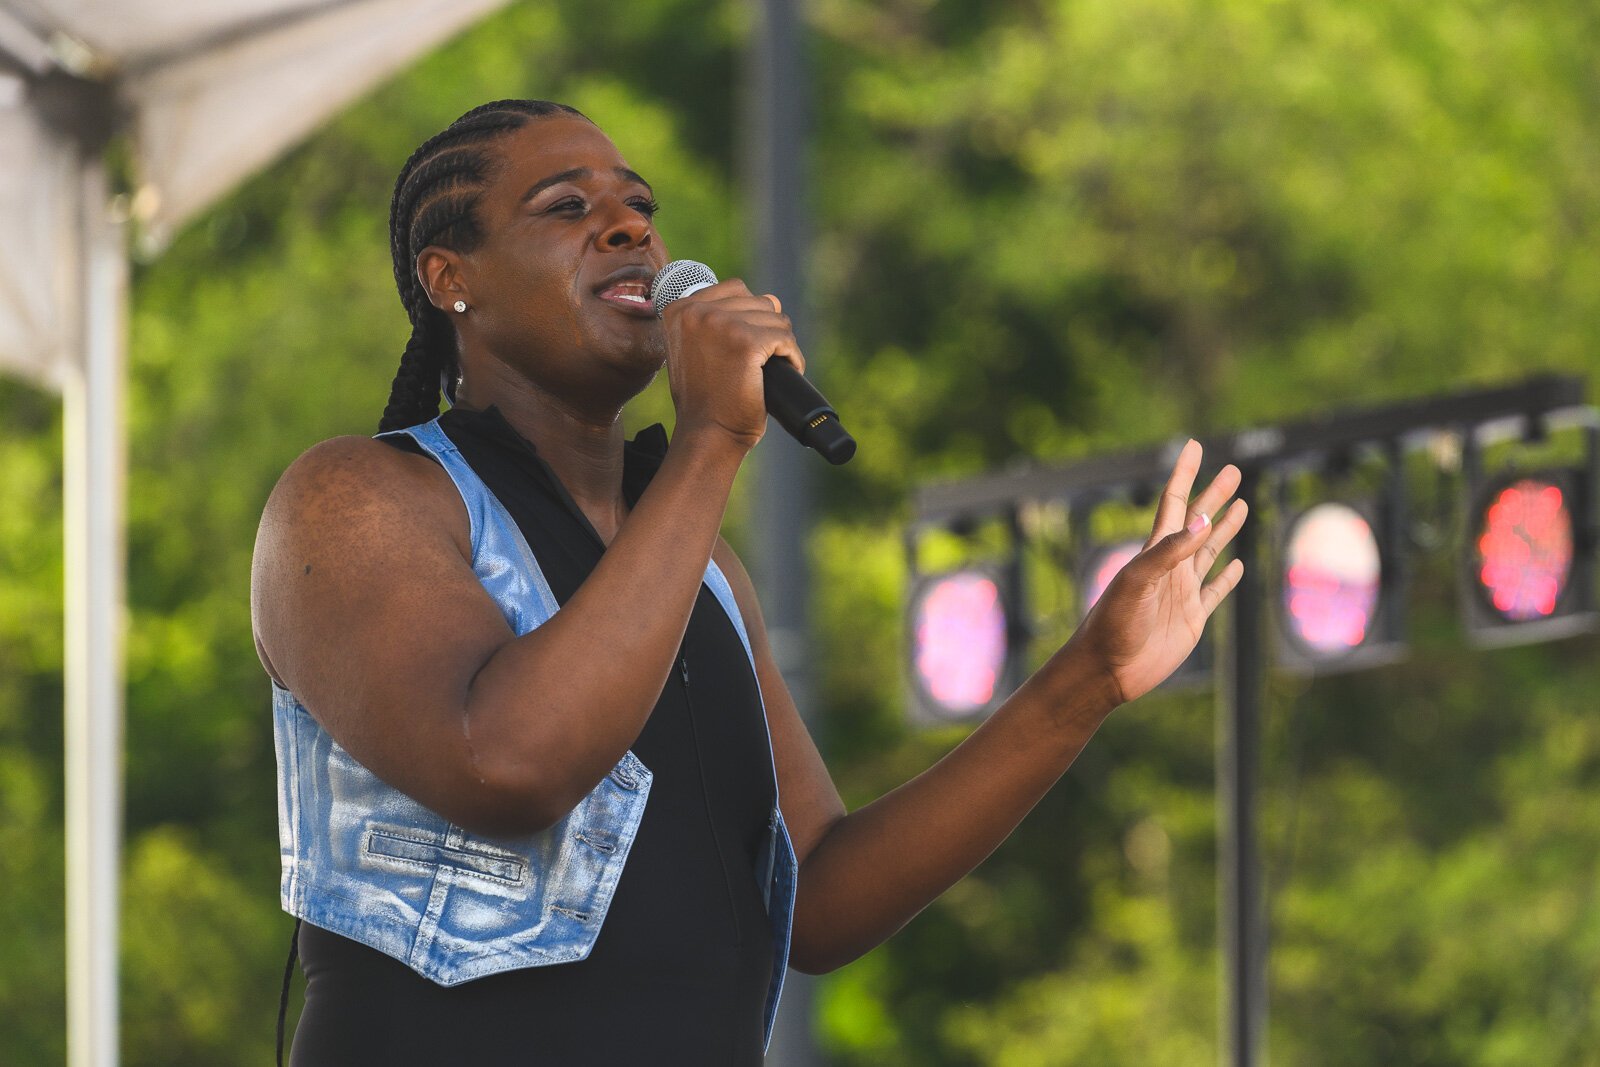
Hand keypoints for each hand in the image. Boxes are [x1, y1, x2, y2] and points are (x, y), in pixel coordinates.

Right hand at [658, 279, 803, 452]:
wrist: (708, 434)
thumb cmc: (707, 398)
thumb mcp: (698, 349)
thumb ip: (721, 319)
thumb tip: (773, 299)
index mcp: (680, 309)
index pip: (736, 288)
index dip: (750, 317)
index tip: (744, 348)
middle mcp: (696, 311)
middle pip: (759, 302)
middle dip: (767, 332)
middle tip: (756, 365)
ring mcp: (721, 324)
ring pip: (776, 319)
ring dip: (780, 345)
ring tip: (766, 371)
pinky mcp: (746, 342)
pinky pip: (785, 339)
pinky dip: (792, 358)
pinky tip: (783, 373)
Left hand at [1073, 439, 1246, 704]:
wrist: (1107, 669)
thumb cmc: (1113, 624)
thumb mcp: (1138, 582)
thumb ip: (1170, 551)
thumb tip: (1203, 520)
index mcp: (1153, 551)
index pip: (1174, 503)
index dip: (1185, 473)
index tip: (1195, 445)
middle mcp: (1170, 567)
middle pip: (1198, 522)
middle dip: (1215, 495)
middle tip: (1234, 470)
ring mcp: (1182, 592)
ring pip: (1210, 552)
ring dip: (1225, 528)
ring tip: (1241, 505)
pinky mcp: (1192, 618)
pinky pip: (1216, 592)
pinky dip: (1228, 577)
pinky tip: (1238, 565)